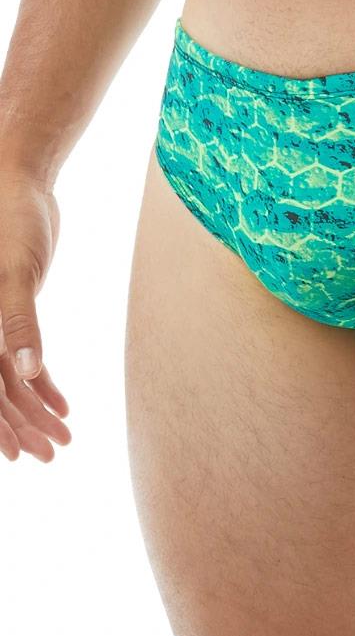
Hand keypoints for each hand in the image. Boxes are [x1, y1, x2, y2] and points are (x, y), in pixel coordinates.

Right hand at [0, 171, 70, 460]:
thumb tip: (28, 371)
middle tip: (52, 455)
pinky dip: (42, 383)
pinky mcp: (8, 313)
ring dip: (35, 410)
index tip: (17, 455)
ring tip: (64, 439)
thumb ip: (18, 320)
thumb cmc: (11, 218)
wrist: (18, 181)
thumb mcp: (16, 271)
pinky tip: (64, 407)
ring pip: (8, 379)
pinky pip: (21, 357)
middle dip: (20, 425)